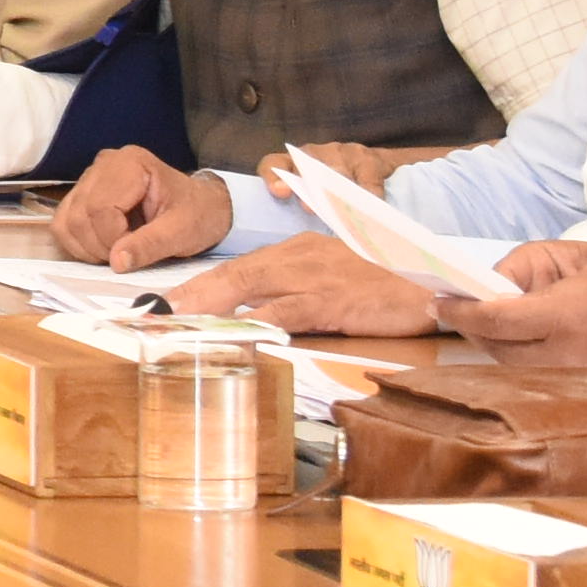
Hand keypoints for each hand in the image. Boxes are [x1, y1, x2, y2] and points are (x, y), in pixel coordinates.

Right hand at [51, 150, 230, 269]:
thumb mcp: (182, 232)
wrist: (202, 208)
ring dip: (87, 247)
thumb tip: (117, 262)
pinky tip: (103, 248)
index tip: (136, 252)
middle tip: (126, 256)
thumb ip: (149, 246)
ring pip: (66, 221)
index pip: (100, 208)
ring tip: (117, 252)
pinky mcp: (82, 194)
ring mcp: (90, 178)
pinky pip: (63, 224)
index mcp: (130, 164)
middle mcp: (104, 164)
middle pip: (79, 215)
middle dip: (100, 246)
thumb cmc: (197, 215)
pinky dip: (78, 244)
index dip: (113, 239)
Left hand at [170, 238, 442, 337]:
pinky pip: (285, 312)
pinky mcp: (332, 301)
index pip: (237, 270)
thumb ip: (296, 293)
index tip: (165, 304)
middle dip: (189, 295)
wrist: (435, 280)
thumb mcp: (333, 281)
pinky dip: (256, 323)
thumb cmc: (384, 284)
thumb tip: (258, 316)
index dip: (199, 287)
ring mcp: (313, 278)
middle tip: (151, 313)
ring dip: (207, 307)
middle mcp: (297, 259)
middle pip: (231, 276)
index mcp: (295, 253)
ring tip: (173, 322)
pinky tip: (233, 333)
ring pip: (248, 290)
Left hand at [443, 254, 586, 364]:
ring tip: (489, 321)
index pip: (493, 319)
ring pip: (512, 366)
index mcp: (564, 317)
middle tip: (457, 306)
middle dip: (473, 326)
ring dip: (496, 344)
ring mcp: (575, 379)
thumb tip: (497, 288)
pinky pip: (539, 377)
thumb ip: (538, 279)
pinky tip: (525, 341)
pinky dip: (523, 359)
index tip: (439, 299)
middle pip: (495, 347)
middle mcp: (564, 354)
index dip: (460, 310)